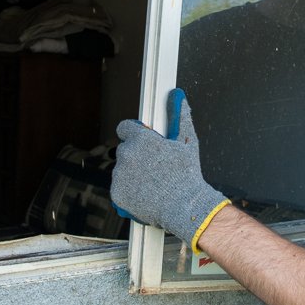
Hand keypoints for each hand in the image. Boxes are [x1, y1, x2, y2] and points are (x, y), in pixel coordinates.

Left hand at [111, 89, 229, 252]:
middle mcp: (126, 155)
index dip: (135, 134)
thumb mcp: (187, 141)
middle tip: (154, 167)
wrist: (184, 207)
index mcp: (141, 139)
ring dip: (132, 173)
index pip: (125, 128)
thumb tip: (178, 96)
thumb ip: (179, 116)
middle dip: (136, 156)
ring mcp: (119, 175)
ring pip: (122, 169)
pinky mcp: (117, 193)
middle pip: (125, 150)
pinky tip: (146, 193)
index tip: (143, 142)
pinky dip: (129, 190)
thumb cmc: (187, 175)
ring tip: (153, 183)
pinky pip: (120, 187)